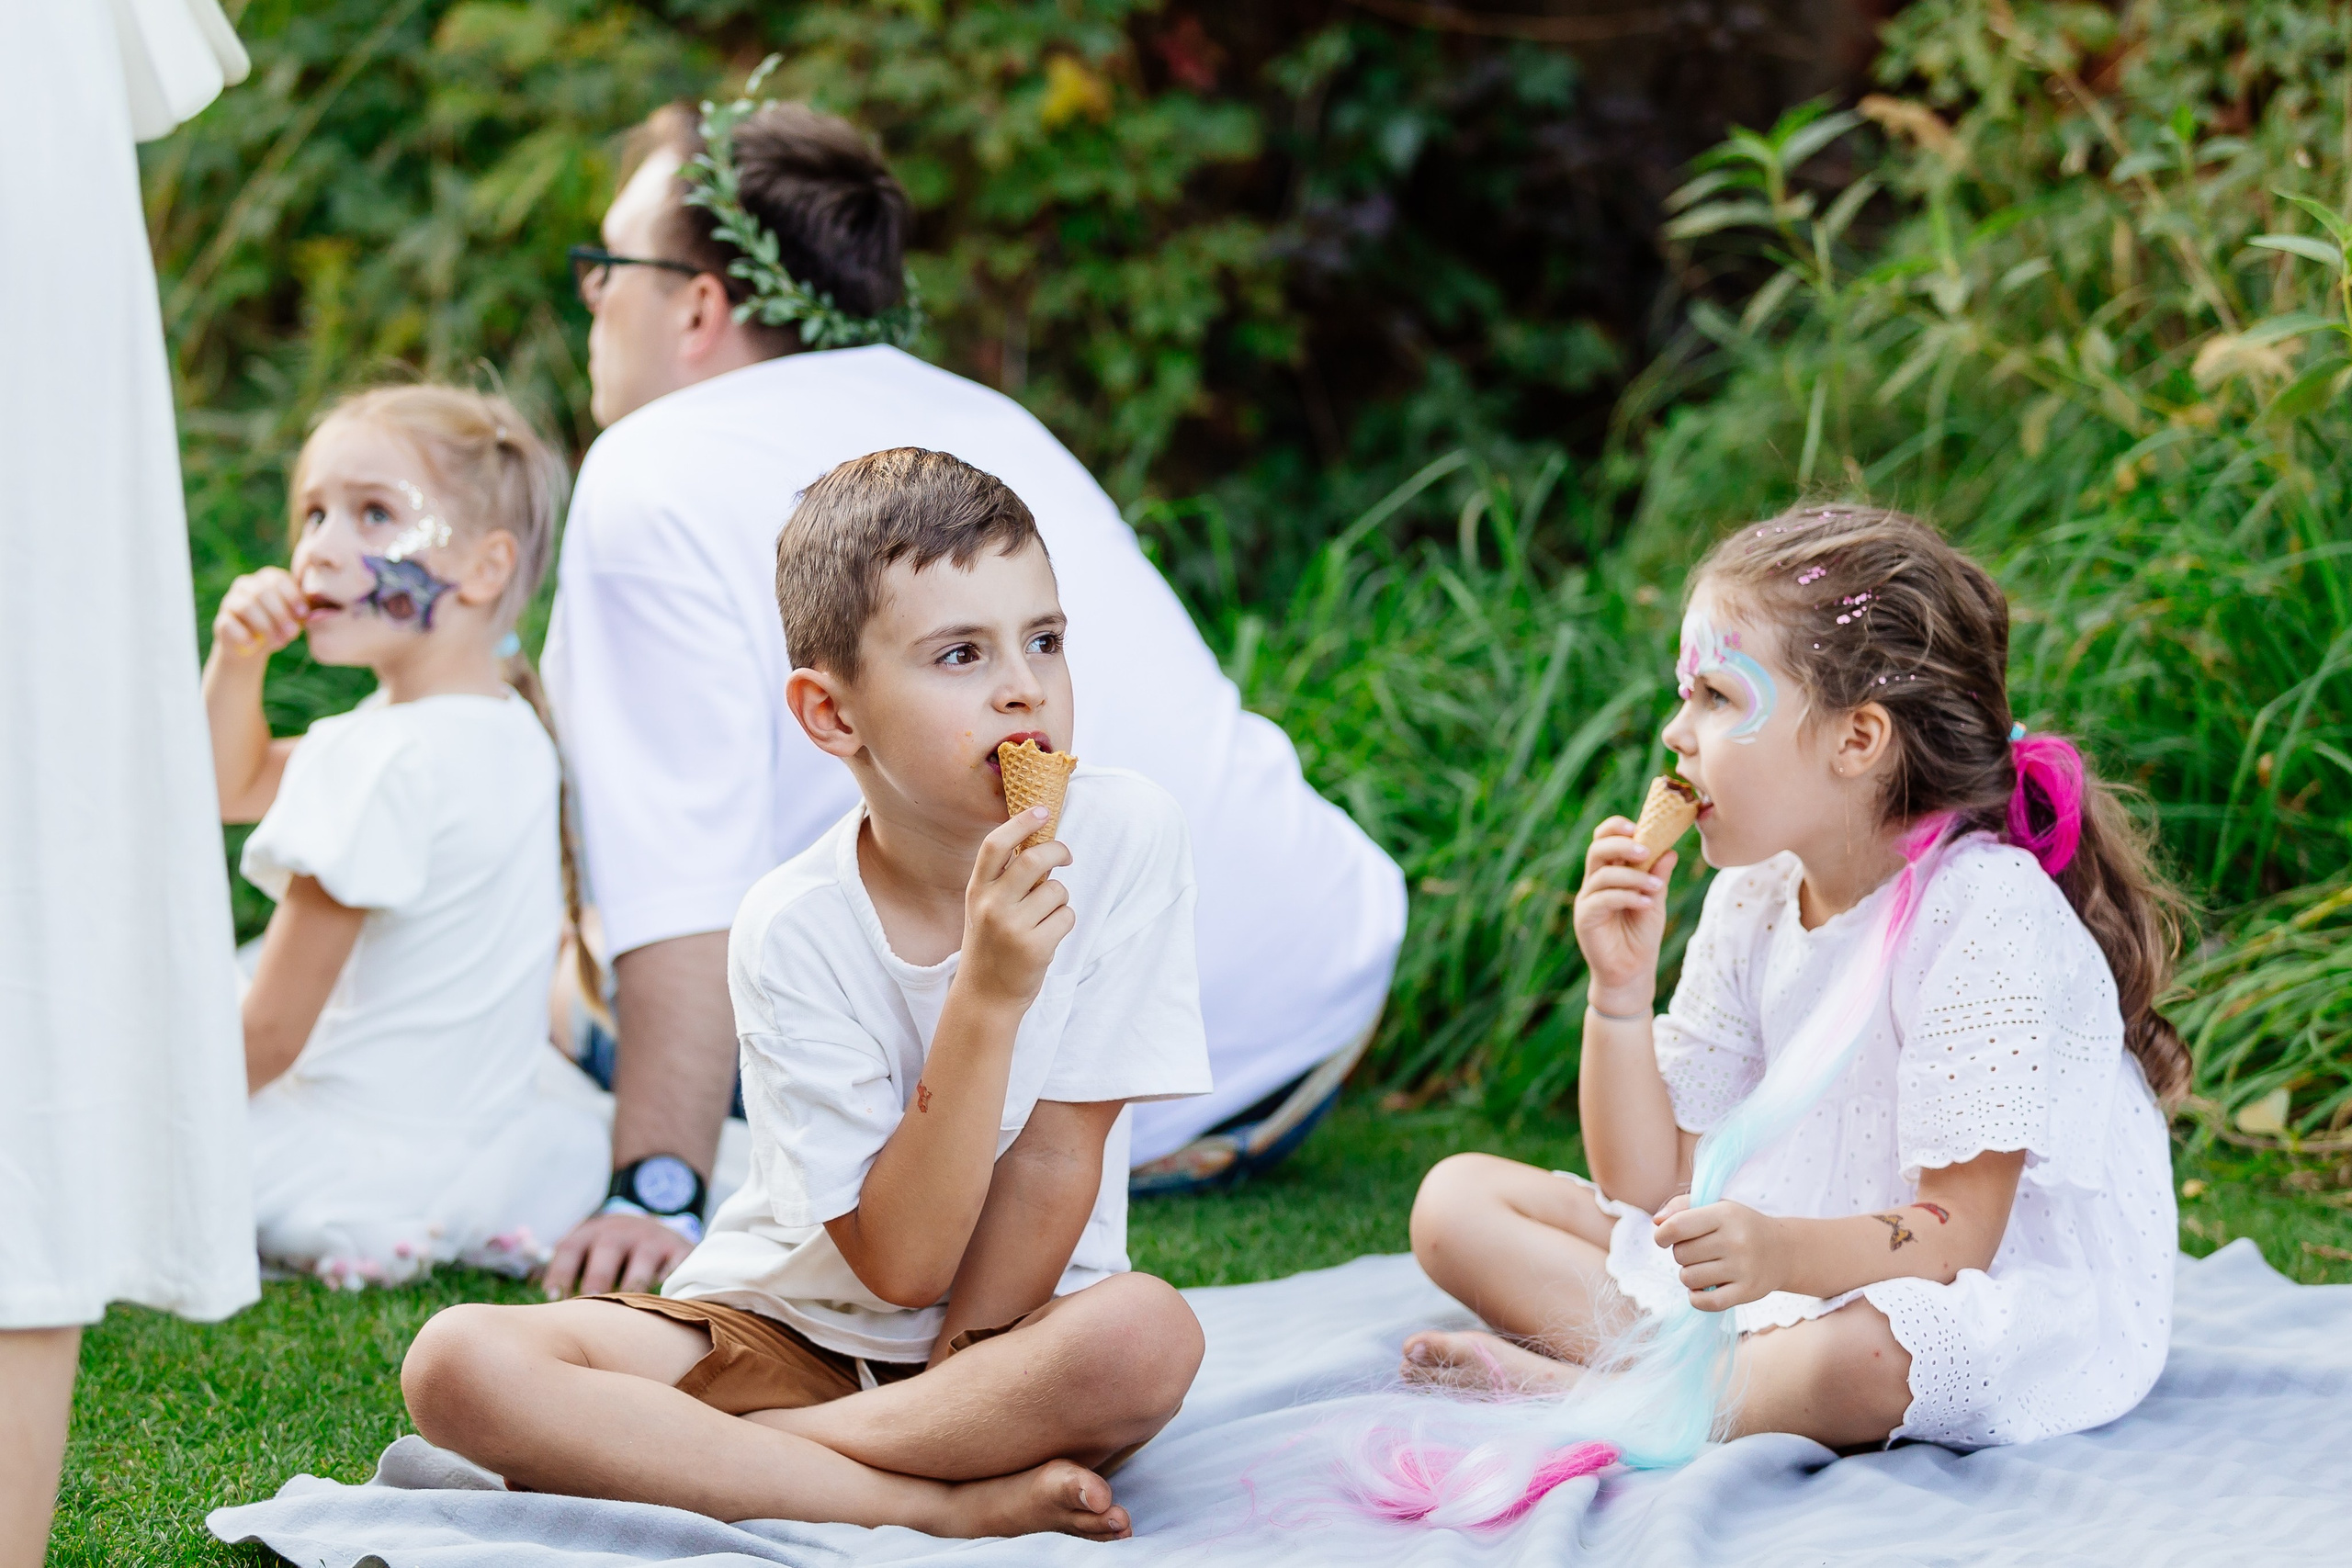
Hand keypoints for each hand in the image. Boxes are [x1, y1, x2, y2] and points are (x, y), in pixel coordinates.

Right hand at [211, 567, 309, 662]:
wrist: (254, 649)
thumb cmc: (281, 627)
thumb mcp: (296, 618)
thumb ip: (304, 611)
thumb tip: (311, 614)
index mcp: (267, 579)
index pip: (278, 579)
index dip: (292, 596)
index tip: (303, 614)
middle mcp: (246, 585)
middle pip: (262, 592)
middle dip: (280, 614)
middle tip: (292, 633)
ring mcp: (230, 601)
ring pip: (246, 607)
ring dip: (265, 626)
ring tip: (278, 642)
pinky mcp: (221, 620)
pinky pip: (230, 624)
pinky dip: (244, 636)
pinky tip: (254, 645)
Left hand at [541, 1209, 694, 1298]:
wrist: (658, 1222)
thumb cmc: (611, 1251)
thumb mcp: (588, 1247)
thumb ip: (564, 1269)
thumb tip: (530, 1291)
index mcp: (592, 1233)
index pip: (571, 1248)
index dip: (560, 1271)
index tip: (553, 1298)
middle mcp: (622, 1231)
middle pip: (607, 1249)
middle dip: (598, 1275)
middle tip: (592, 1300)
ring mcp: (653, 1238)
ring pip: (643, 1258)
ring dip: (635, 1281)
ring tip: (629, 1305)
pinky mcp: (680, 1248)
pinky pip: (678, 1263)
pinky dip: (673, 1278)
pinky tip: (670, 1297)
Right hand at [954, 808, 1074, 1010]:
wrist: (985, 996)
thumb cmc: (991, 945)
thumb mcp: (984, 907)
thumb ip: (1005, 880)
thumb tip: (1041, 845)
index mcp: (977, 890)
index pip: (996, 845)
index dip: (1021, 823)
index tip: (1042, 811)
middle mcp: (991, 905)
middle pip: (1034, 859)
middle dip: (1059, 851)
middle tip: (1066, 856)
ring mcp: (1012, 927)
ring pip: (1057, 890)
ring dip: (1060, 899)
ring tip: (1044, 918)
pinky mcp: (1035, 947)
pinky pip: (1067, 916)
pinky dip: (1064, 922)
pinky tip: (1047, 936)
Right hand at [1572, 817, 1673, 1014]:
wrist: (1632, 975)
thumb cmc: (1641, 938)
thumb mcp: (1656, 902)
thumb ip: (1658, 877)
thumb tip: (1670, 850)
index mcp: (1609, 874)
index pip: (1604, 840)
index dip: (1615, 828)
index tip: (1638, 826)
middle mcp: (1594, 884)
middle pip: (1597, 850)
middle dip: (1621, 845)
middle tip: (1645, 851)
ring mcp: (1588, 901)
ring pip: (1601, 874)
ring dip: (1632, 876)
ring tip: (1655, 887)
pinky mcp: (1586, 919)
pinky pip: (1602, 900)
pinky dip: (1626, 897)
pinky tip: (1646, 904)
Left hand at [1651, 1195, 1784, 1310]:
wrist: (1783, 1251)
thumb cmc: (1740, 1227)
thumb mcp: (1716, 1206)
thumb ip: (1682, 1207)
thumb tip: (1656, 1222)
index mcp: (1725, 1214)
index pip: (1677, 1227)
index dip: (1662, 1235)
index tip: (1664, 1238)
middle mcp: (1735, 1241)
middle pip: (1681, 1255)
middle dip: (1681, 1255)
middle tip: (1698, 1252)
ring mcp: (1743, 1268)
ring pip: (1689, 1278)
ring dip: (1689, 1276)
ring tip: (1704, 1268)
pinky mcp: (1748, 1292)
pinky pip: (1706, 1303)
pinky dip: (1696, 1298)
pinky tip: (1703, 1289)